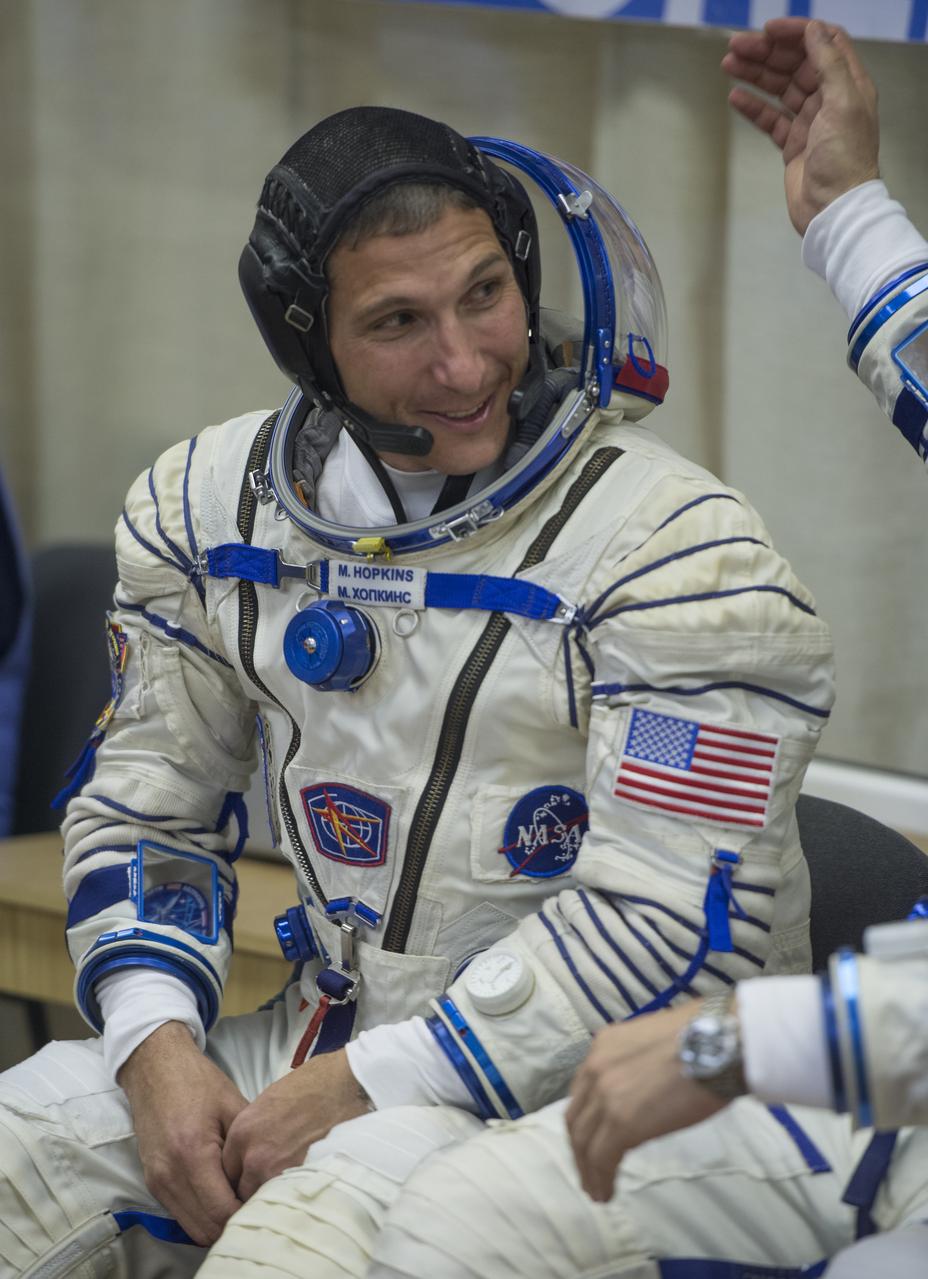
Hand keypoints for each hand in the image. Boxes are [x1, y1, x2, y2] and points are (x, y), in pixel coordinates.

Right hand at [118, 1021, 248, 1244]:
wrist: (155, 1067)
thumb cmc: (198, 1081)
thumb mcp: (233, 1105)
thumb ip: (249, 1146)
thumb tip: (269, 1179)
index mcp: (192, 1154)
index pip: (223, 1211)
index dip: (248, 1212)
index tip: (268, 1200)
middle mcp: (169, 1175)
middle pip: (207, 1229)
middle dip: (234, 1223)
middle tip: (258, 1203)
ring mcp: (157, 1182)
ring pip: (192, 1228)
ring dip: (217, 1222)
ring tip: (241, 1199)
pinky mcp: (152, 1182)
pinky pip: (181, 1214)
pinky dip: (202, 1213)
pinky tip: (221, 1193)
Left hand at [221, 1048, 370, 1201]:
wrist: (344, 1086)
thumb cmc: (313, 1086)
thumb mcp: (269, 1102)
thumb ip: (253, 1132)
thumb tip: (251, 1151)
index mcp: (242, 1132)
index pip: (225, 1170)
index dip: (237, 1175)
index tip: (246, 1177)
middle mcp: (253, 1155)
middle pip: (239, 1189)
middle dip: (250, 1189)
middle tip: (265, 1185)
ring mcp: (276, 1171)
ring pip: (260, 1199)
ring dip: (268, 1196)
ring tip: (282, 1189)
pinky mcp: (299, 1180)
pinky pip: (284, 1199)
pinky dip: (288, 1198)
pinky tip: (299, 1190)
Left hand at [566, 1002, 725, 1202]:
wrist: (718, 1044)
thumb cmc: (702, 1039)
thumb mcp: (653, 1042)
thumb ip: (636, 1064)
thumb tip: (645, 1088)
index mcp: (603, 1046)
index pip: (583, 1090)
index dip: (585, 1117)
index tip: (591, 1137)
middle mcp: (595, 1068)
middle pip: (577, 1117)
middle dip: (580, 1147)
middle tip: (587, 1170)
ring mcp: (605, 1096)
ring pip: (583, 1141)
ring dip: (587, 1169)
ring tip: (595, 1190)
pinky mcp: (620, 1124)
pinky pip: (601, 1158)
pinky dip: (601, 1179)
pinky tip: (607, 1193)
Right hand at [721, 18, 878, 235]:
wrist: (833, 209)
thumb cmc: (844, 158)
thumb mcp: (843, 103)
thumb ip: (829, 63)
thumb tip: (813, 29)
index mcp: (848, 84)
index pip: (823, 43)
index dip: (797, 31)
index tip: (769, 29)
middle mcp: (829, 98)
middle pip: (795, 64)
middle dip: (766, 53)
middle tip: (735, 46)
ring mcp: (809, 121)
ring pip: (779, 89)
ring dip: (755, 74)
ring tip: (728, 64)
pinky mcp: (792, 144)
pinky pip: (770, 119)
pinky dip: (753, 106)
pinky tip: (735, 97)